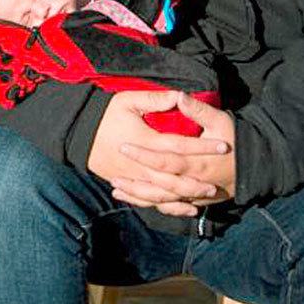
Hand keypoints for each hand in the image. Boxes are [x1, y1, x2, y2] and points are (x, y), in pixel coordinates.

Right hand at [87, 92, 228, 216]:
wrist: (79, 134)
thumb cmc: (105, 115)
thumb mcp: (126, 101)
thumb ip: (153, 99)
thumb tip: (178, 96)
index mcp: (145, 141)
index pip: (180, 145)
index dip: (203, 146)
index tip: (224, 146)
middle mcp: (141, 164)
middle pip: (174, 178)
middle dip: (197, 181)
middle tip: (217, 183)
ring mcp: (134, 177)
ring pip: (164, 194)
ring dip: (185, 196)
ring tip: (204, 195)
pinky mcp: (128, 184)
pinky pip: (150, 201)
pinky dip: (168, 206)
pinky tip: (184, 208)